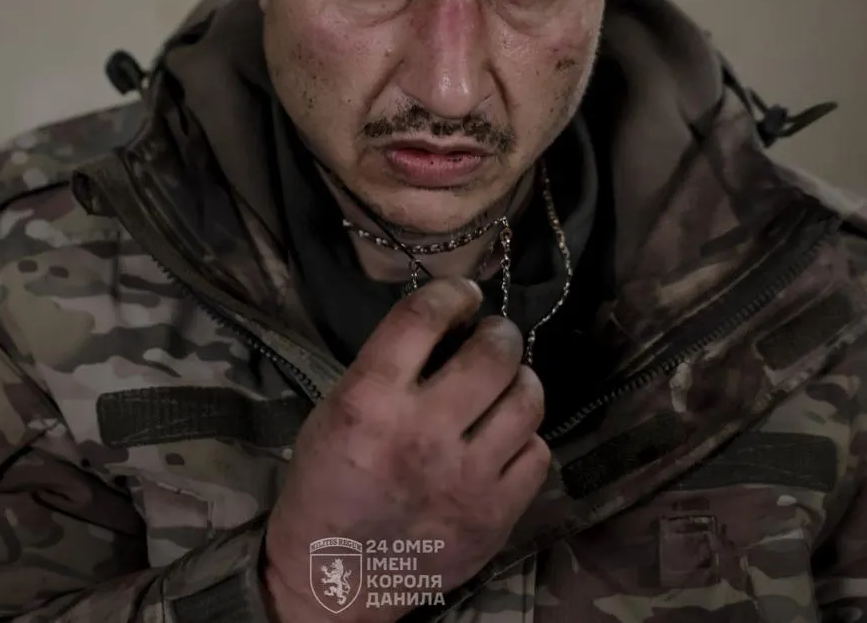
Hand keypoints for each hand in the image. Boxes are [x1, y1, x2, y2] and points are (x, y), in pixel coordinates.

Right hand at [263, 277, 549, 621]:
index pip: (424, 317)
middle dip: (499, 334)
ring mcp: (465, 477)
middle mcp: (423, 433)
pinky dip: (524, 439)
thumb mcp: (337, 409)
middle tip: (492, 339)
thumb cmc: (329, 481)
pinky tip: (503, 440)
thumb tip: (450, 325)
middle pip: (494, 353)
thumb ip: (388, 367)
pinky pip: (537, 453)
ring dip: (520, 381)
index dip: (452, 292)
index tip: (462, 295)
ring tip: (505, 385)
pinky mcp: (495, 515)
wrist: (335, 575)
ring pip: (527, 400)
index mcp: (371, 400)